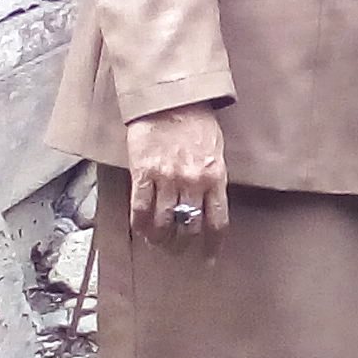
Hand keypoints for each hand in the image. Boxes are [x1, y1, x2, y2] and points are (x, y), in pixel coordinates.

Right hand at [123, 103, 227, 251]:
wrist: (170, 99)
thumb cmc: (197, 122)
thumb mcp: (216, 150)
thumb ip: (212, 178)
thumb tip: (207, 204)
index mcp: (215, 176)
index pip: (217, 221)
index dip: (213, 244)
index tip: (209, 258)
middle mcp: (192, 182)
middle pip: (189, 226)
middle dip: (184, 244)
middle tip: (179, 250)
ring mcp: (167, 178)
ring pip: (163, 222)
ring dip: (161, 239)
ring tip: (159, 244)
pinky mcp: (142, 173)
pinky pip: (140, 209)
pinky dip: (141, 226)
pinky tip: (142, 233)